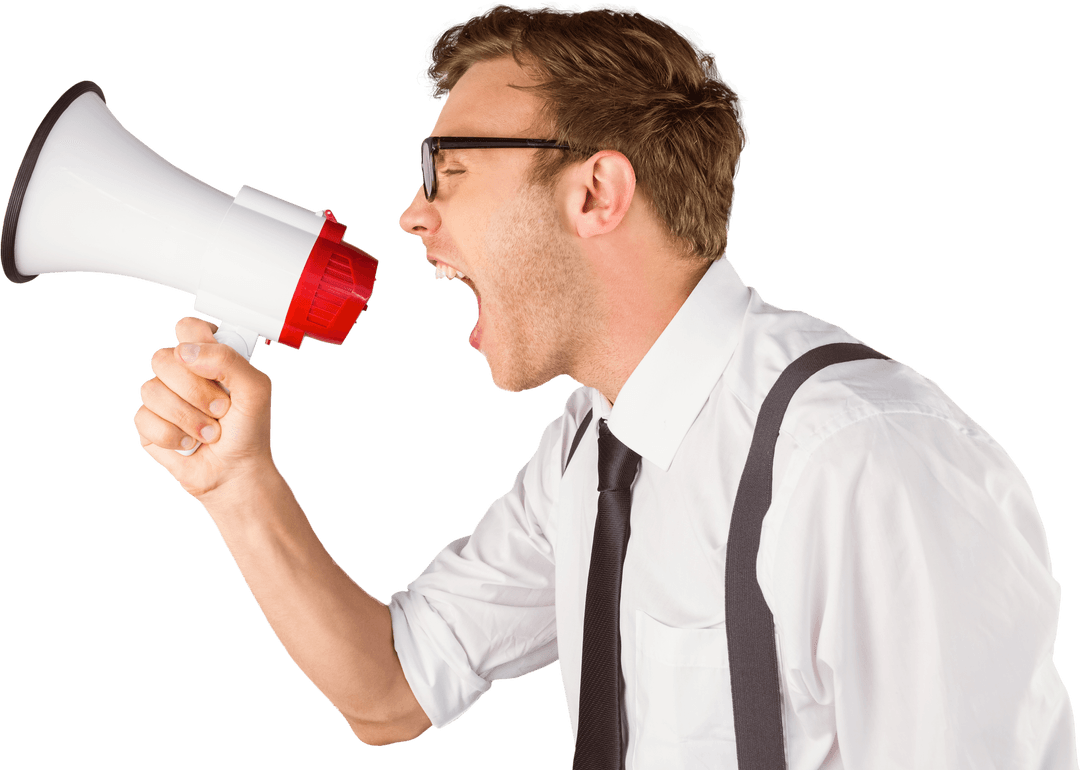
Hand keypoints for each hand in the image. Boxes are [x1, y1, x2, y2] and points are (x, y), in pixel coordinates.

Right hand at [134, 317, 274, 500]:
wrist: (236, 471)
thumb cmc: (248, 430)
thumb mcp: (255, 390)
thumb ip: (228, 360)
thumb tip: (186, 352)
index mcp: (208, 358)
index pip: (187, 328)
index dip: (197, 343)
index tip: (214, 367)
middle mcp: (182, 374)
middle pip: (163, 358)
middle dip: (196, 390)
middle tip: (221, 410)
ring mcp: (163, 398)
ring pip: (151, 390)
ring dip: (188, 418)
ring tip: (210, 433)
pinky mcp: (148, 424)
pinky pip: (144, 419)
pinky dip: (173, 436)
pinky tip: (189, 444)